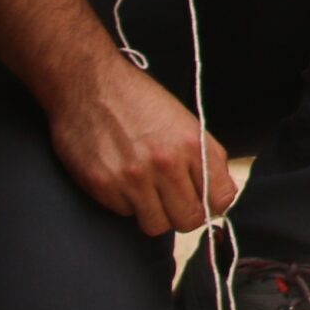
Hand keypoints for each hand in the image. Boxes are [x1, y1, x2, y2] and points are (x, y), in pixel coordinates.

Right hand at [47, 57, 236, 236]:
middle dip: (183, 215)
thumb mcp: (184, 121)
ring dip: (154, 213)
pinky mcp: (103, 186)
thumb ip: (204, 158)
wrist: (88, 84)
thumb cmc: (138, 100)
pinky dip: (126, 203)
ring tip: (146, 191)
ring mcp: (133, 178)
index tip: (204, 202)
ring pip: (156, 226)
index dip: (213, 205)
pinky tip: (121, 179)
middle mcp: (165, 164)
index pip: (221, 199)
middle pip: (188, 220)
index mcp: (192, 145)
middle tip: (172, 201)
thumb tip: (218, 194)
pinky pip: (125, 213)